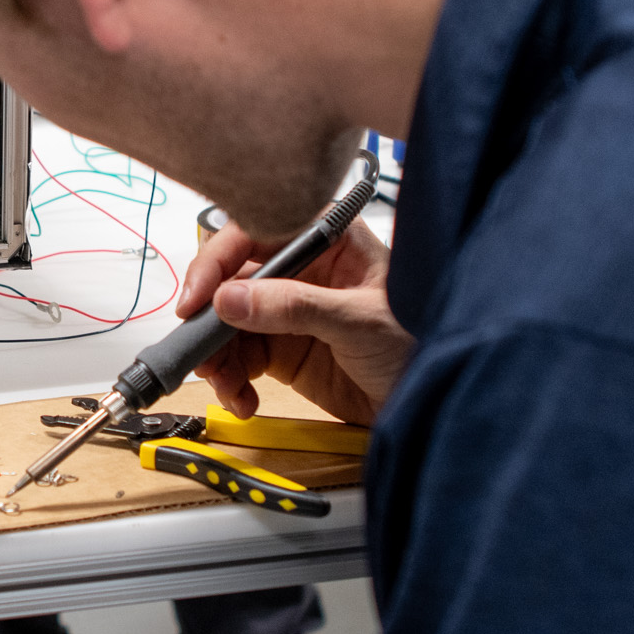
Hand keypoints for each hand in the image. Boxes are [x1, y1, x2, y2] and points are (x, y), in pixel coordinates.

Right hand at [180, 221, 410, 425]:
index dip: (218, 262)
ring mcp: (290, 310)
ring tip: (227, 385)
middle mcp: (303, 269)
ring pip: (228, 324)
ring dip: (218, 356)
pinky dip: (233, 380)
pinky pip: (241, 358)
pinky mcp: (285, 349)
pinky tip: (244, 399)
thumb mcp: (358, 319)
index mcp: (326, 239)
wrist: (434, 401)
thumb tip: (231, 299)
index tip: (198, 298)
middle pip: (231, 282)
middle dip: (210, 319)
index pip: (254, 233)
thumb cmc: (421, 340)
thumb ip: (295, 307)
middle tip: (202, 352)